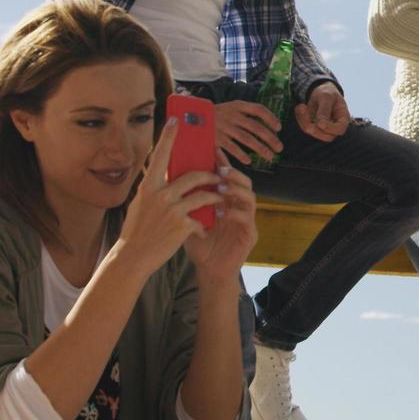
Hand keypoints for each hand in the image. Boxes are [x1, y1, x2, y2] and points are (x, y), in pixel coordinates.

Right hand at [116, 120, 220, 271]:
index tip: (176, 119)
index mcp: (148, 187)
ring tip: (221, 198)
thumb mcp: (142, 204)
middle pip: (194, 176)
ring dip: (216, 196)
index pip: (160, 155)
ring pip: (204, 195)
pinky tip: (202, 229)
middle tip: (219, 176)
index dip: (169, 136)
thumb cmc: (137, 230)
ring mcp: (171, 210)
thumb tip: (168, 176)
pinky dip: (204, 223)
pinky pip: (201, 218)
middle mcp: (160, 195)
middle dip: (210, 176)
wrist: (133, 256)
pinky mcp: (181, 225)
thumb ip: (156, 190)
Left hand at [184, 154, 257, 286]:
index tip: (213, 150)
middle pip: (243, 181)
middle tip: (219, 170)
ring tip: (222, 188)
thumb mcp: (189, 217)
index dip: (222, 162)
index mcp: (226, 200)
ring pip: (250, 197)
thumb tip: (167, 177)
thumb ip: (185, 199)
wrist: (209, 269)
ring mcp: (246, 220)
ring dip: (236, 190)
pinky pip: (248, 219)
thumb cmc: (199, 242)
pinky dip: (236, 213)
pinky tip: (223, 212)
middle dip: (233, 173)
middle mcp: (238, 206)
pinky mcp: (250, 235)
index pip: (226, 176)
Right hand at [214, 99, 282, 164]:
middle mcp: (232, 115)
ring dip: (260, 149)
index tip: (279, 128)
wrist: (191, 116)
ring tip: (270, 156)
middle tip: (279, 148)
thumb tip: (268, 124)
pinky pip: (232, 147)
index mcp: (238, 105)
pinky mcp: (216, 137)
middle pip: (256, 127)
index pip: (259, 109)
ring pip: (247, 139)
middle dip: (270, 139)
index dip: (271, 118)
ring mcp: (224, 126)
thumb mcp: (230, 107)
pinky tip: (249, 161)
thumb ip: (246, 113)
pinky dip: (242, 155)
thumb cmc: (216, 114)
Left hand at [295, 83, 350, 141]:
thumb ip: (324, 110)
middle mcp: (334, 126)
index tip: (320, 123)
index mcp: (343, 118)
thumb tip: (320, 125)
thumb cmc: (328, 93)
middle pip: (327, 136)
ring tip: (300, 106)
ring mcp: (324, 128)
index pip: (340, 129)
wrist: (321, 90)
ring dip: (304, 121)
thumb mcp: (326, 97)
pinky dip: (300, 119)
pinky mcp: (314, 127)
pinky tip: (299, 108)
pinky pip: (305, 127)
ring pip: (313, 132)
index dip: (330, 129)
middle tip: (305, 114)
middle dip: (314, 128)